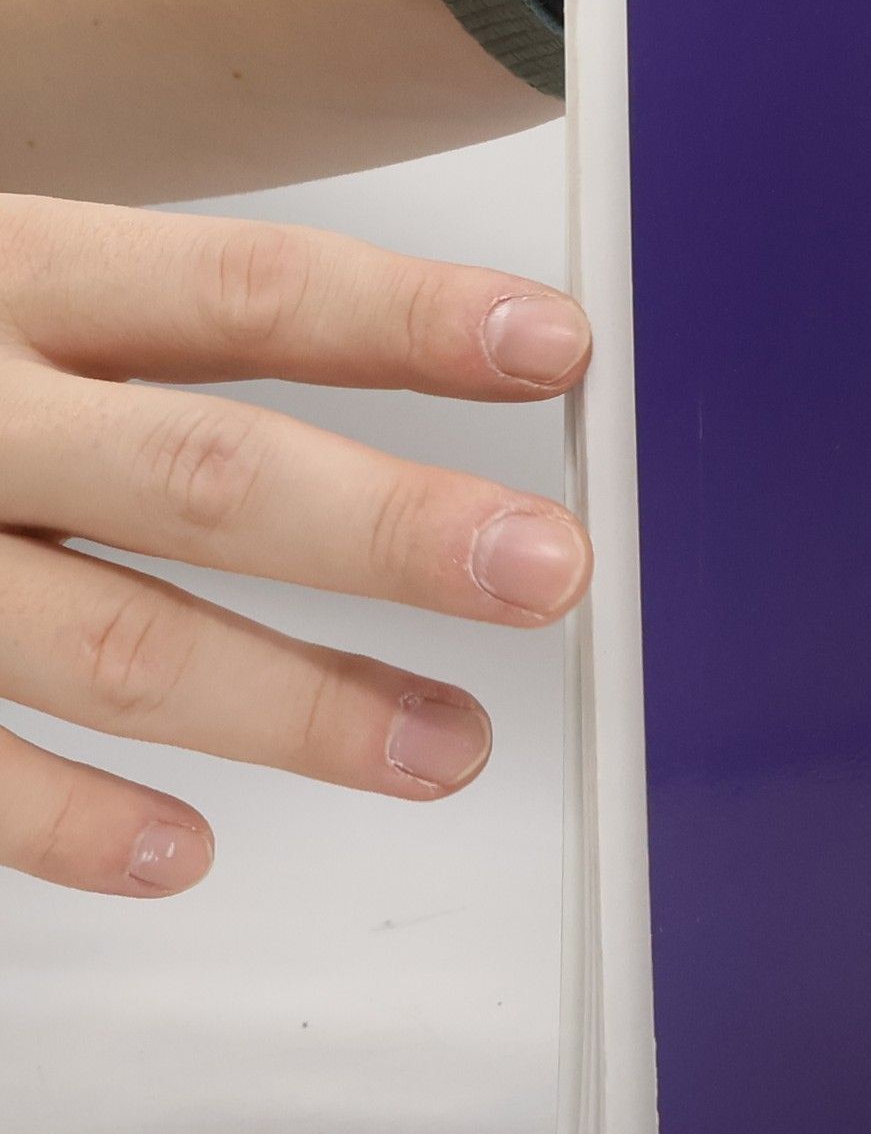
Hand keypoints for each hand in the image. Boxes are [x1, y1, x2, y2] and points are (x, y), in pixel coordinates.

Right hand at [0, 195, 594, 898]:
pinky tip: (184, 853)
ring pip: (113, 643)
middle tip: (545, 571)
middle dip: (388, 531)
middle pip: (201, 473)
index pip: (238, 291)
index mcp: (6, 281)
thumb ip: (162, 330)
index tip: (553, 346)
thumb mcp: (10, 287)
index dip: (404, 321)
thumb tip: (432, 357)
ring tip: (443, 748)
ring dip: (295, 707)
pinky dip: (67, 818)